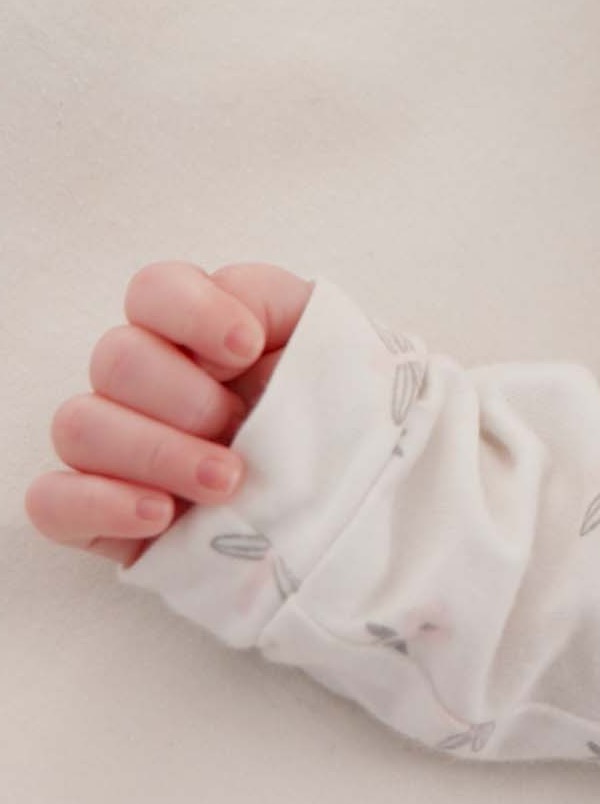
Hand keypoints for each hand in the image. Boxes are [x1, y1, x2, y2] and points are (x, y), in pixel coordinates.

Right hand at [26, 259, 315, 569]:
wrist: (342, 492)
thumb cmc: (329, 406)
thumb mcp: (327, 342)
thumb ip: (281, 308)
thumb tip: (235, 330)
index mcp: (192, 328)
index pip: (153, 289)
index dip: (193, 313)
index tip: (248, 347)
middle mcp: (140, 378)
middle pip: (114, 359)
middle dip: (186, 397)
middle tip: (242, 425)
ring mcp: (111, 444)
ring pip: (78, 427)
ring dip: (158, 454)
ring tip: (226, 481)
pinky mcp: (93, 510)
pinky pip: (51, 500)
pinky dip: (103, 504)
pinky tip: (163, 514)